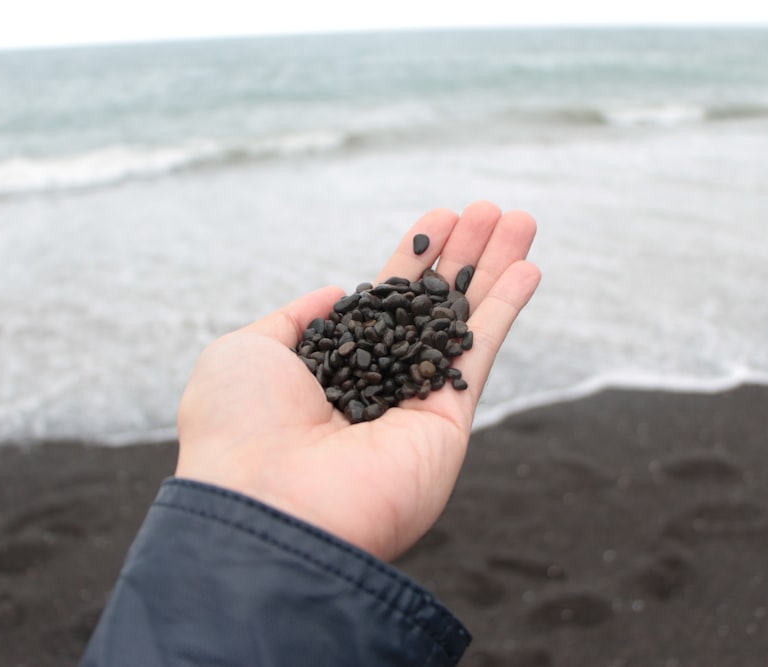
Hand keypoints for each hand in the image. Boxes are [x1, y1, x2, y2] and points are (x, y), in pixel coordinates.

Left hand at [174, 201, 540, 560]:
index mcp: (333, 369)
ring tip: (521, 219)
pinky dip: (507, 310)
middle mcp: (380, 385)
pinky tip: (528, 267)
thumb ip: (294, 319)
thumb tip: (335, 292)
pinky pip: (481, 353)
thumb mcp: (247, 353)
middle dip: (465, 255)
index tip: (442, 217)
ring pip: (465, 323)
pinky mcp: (449, 423)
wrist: (266, 506)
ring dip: (496, 270)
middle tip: (493, 209)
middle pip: (432, 306)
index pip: (385, 302)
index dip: (414, 259)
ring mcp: (417, 404)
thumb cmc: (239, 430)